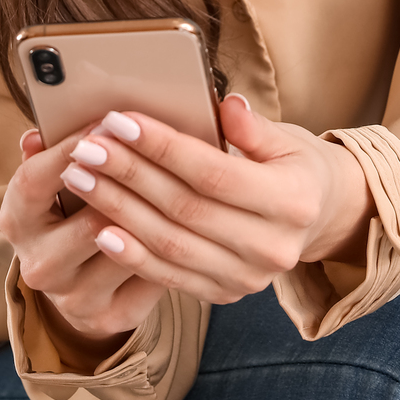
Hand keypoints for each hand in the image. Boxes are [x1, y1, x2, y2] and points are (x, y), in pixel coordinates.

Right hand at [0, 126, 163, 351]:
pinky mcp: (107, 317)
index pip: (34, 181)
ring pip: (125, 250)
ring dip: (155, 218)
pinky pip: (148, 277)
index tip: (104, 122)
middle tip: (158, 154)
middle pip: (87, 221)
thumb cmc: (72, 215)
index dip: (68, 150)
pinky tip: (187, 226)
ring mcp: (71, 296)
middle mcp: (38, 264)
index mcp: (17, 221)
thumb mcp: (54, 186)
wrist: (82, 287)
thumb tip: (35, 134)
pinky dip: (169, 249)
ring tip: (183, 186)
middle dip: (126, 186)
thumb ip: (49, 157)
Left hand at [58, 94, 374, 304]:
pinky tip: (100, 228)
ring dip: (118, 210)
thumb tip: (227, 105)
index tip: (120, 121)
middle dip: (130, 174)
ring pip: (170, 244)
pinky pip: (169, 276)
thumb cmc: (293, 168)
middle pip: (185, 209)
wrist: (318, 219)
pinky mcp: (225, 293)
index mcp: (292, 201)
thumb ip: (254, 127)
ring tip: (81, 177)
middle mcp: (273, 248)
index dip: (164, 147)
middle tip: (88, 146)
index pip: (214, 173)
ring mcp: (248, 278)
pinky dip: (131, 254)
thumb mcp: (287, 140)